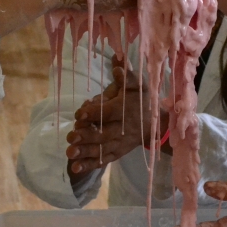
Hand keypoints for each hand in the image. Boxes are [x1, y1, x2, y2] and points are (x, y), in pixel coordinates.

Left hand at [66, 59, 167, 176]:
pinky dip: (90, 165)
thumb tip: (117, 58)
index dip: (95, 112)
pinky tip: (75, 167)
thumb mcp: (137, 85)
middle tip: (71, 137)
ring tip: (70, 153)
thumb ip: (126, 74)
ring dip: (85, 152)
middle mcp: (124, 128)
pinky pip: (104, 160)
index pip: (111, 112)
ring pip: (102, 149)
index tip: (79, 113)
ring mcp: (120, 143)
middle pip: (105, 134)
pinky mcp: (117, 153)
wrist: (156, 124)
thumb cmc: (141, 100)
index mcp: (126, 109)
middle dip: (87, 136)